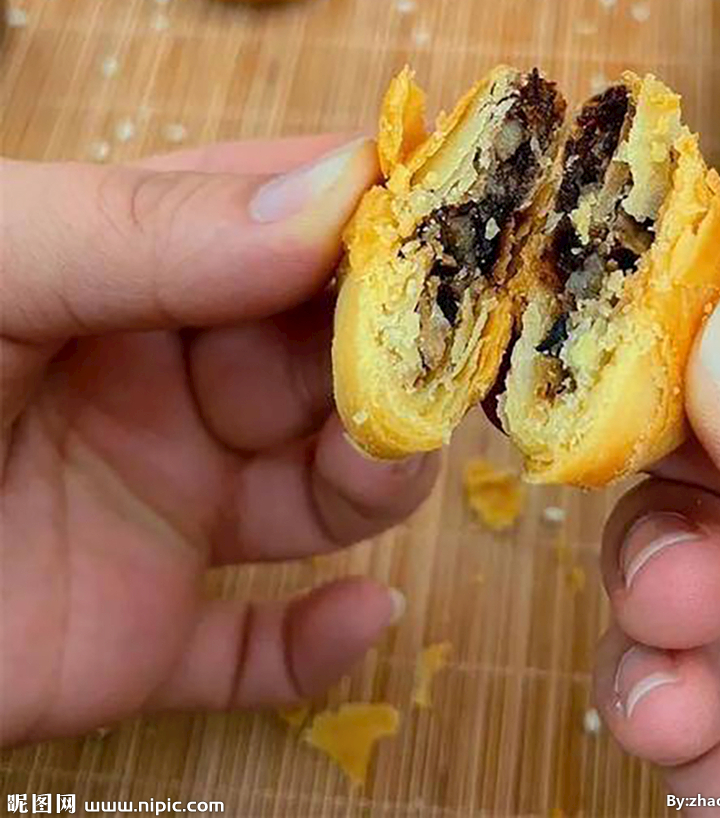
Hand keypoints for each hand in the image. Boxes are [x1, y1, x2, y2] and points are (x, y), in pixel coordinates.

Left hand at [1, 137, 435, 744]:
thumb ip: (142, 228)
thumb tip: (337, 194)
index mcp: (133, 273)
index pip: (291, 226)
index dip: (382, 221)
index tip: (460, 227)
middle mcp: (166, 385)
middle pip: (330, 362)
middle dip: (394, 359)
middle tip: (433, 365)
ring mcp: (162, 512)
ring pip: (323, 494)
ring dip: (377, 480)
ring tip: (375, 468)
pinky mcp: (139, 638)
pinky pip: (257, 651)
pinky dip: (321, 649)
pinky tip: (362, 624)